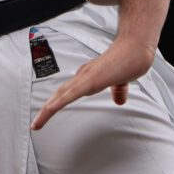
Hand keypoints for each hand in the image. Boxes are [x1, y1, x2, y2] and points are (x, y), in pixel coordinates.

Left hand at [30, 33, 155, 130]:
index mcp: (88, 77)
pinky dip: (59, 102)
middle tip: (36, 124)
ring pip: (62, 95)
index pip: (67, 92)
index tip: (46, 114)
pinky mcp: (93, 79)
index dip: (56, 102)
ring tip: (37, 123)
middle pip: (60, 94)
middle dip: (47, 109)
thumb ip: (118, 89)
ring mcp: (86, 77)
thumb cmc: (129, 60)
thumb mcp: (121, 80)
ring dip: (48, 109)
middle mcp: (83, 75)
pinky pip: (72, 93)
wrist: (137, 49)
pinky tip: (50, 110)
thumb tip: (119, 101)